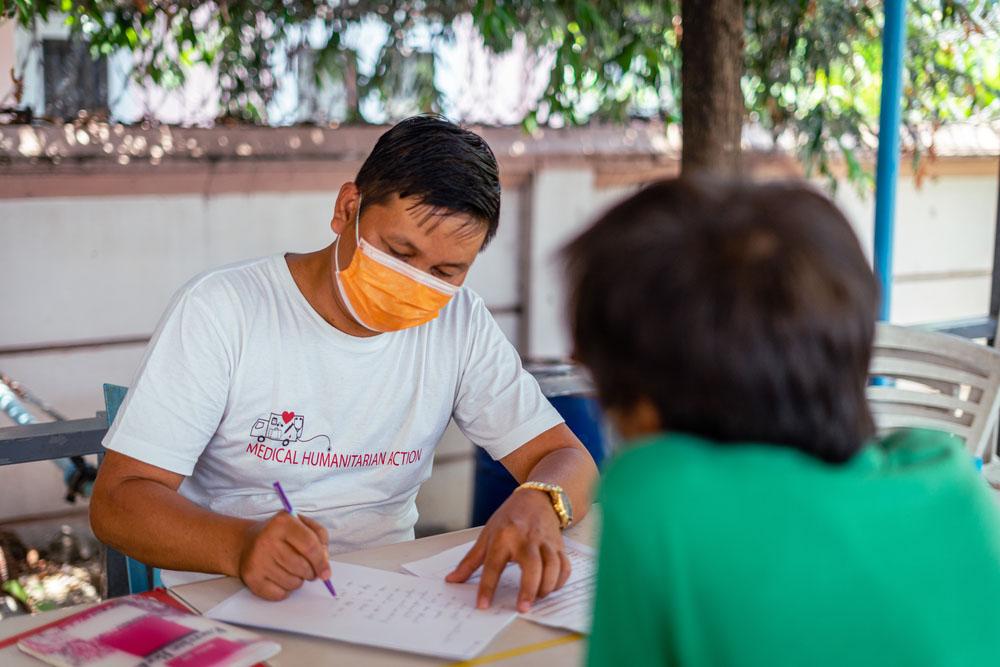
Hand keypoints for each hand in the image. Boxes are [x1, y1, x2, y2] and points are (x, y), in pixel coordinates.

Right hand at [237, 512, 330, 600]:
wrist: (247, 542)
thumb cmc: (280, 534)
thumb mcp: (302, 524)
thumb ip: (319, 538)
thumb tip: (324, 563)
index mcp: (283, 522)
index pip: (310, 546)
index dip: (321, 562)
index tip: (326, 572)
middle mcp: (267, 540)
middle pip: (302, 567)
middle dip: (311, 573)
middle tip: (309, 570)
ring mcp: (257, 559)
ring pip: (292, 582)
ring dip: (298, 581)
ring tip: (292, 570)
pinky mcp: (251, 577)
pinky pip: (279, 594)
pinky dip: (285, 590)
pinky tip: (280, 577)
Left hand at [446, 488, 570, 611]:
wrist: (536, 499)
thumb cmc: (510, 518)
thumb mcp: (486, 535)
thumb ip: (470, 561)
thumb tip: (452, 580)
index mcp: (503, 537)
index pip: (494, 565)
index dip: (487, 587)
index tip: (483, 605)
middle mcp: (526, 539)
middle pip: (532, 566)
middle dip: (529, 589)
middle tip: (523, 607)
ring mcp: (545, 542)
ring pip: (552, 567)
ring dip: (546, 586)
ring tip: (537, 598)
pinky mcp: (559, 545)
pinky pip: (564, 566)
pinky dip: (561, 580)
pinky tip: (551, 588)